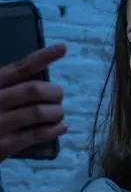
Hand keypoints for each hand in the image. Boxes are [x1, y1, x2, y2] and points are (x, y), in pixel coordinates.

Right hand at [0, 44, 66, 161]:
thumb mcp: (0, 91)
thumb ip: (17, 83)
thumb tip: (44, 70)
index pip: (21, 68)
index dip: (43, 57)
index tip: (63, 48)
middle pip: (34, 90)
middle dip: (54, 93)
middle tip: (58, 98)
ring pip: (38, 112)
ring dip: (56, 112)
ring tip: (58, 115)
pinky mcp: (5, 144)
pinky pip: (36, 134)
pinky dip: (54, 130)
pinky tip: (61, 127)